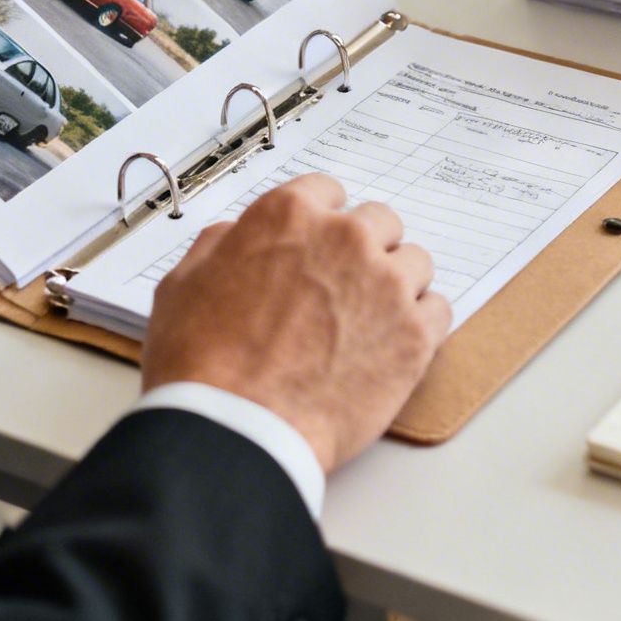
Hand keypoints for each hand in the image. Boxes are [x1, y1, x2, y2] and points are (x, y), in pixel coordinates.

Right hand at [140, 173, 451, 472]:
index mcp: (290, 216)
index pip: (327, 191)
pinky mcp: (415, 334)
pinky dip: (420, 324)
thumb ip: (219, 246)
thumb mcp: (182, 284)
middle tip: (344, 288)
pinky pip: (438, 310)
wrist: (238, 428)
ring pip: (414, 263)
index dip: (321, 222)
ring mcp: (387, 284)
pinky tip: (392, 345)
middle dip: (364, 250)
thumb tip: (237, 235)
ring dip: (396, 285)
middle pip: (379, 222)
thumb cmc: (202, 363)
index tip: (320, 245)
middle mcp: (346, 238)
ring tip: (369, 322)